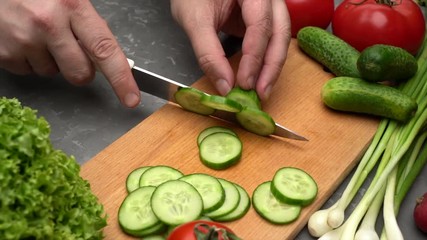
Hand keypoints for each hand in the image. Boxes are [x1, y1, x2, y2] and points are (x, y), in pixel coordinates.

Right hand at [0, 0, 139, 107]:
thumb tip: (106, 56)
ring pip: (52, 74)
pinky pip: (28, 72)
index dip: (121, 78)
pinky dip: (28, 60)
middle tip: (68, 48)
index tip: (131, 98)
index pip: (105, 50)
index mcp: (72, 7)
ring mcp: (24, 40)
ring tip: (37, 34)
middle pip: (80, 74)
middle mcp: (48, 24)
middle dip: (79, 69)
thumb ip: (89, 26)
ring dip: (50, 61)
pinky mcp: (4, 53)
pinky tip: (22, 38)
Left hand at [171, 0, 290, 100]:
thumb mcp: (194, 20)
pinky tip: (258, 78)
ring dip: (271, 66)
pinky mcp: (263, 20)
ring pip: (280, 38)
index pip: (260, 25)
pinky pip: (270, 41)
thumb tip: (225, 85)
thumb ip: (208, 53)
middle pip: (280, 32)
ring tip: (261, 90)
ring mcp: (268, 8)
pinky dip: (264, 61)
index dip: (254, 57)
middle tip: (260, 92)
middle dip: (271, 66)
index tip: (244, 82)